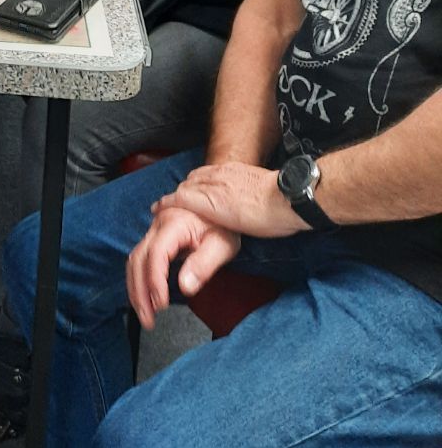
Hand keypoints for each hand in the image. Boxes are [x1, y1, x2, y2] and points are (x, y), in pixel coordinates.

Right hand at [127, 206, 239, 329]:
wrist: (223, 203)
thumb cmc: (224, 225)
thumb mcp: (223, 245)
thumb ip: (204, 265)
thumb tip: (185, 287)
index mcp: (174, 223)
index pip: (156, 254)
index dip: (155, 281)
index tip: (161, 305)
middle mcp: (158, 224)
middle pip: (138, 258)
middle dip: (139, 292)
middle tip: (148, 319)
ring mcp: (154, 229)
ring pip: (134, 259)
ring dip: (136, 288)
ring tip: (144, 314)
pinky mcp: (155, 236)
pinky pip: (140, 258)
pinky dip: (139, 279)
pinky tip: (145, 296)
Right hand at [153, 162, 304, 240]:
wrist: (290, 195)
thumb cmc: (265, 219)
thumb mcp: (231, 238)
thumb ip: (204, 248)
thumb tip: (184, 278)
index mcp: (208, 198)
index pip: (180, 199)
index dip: (167, 205)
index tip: (157, 209)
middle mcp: (212, 181)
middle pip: (185, 187)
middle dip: (174, 196)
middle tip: (166, 205)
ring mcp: (224, 173)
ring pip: (197, 177)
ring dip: (187, 187)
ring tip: (183, 195)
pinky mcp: (236, 170)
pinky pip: (211, 172)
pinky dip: (202, 179)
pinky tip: (207, 183)